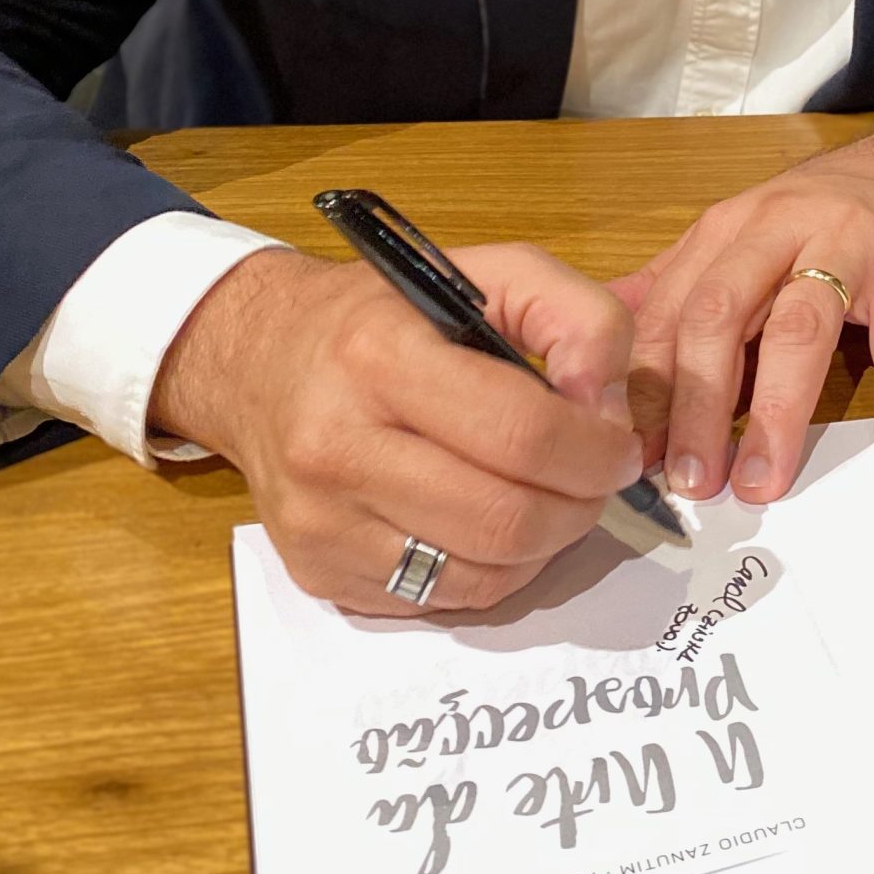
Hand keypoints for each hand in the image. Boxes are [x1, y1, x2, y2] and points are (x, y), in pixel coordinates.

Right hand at [149, 241, 641, 615]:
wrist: (257, 361)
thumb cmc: (380, 316)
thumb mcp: (486, 273)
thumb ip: (574, 315)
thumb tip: (607, 405)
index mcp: (378, 358)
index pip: (520, 433)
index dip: (594, 449)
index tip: (616, 444)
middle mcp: (336, 447)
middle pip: (507, 518)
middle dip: (580, 506)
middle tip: (594, 479)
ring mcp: (321, 523)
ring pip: (484, 575)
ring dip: (545, 545)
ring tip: (547, 496)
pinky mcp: (319, 574)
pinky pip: (445, 601)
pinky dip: (494, 571)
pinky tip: (491, 522)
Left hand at [614, 123, 873, 507]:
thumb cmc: (825, 215)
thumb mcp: (740, 239)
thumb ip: (674, 290)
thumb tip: (592, 350)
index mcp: (725, 231)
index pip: (668, 312)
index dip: (644, 388)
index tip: (629, 456)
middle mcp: (776, 229)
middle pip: (719, 316)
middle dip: (696, 405)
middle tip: (690, 482)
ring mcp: (846, 245)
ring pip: (799, 330)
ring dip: (776, 414)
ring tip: (763, 482)